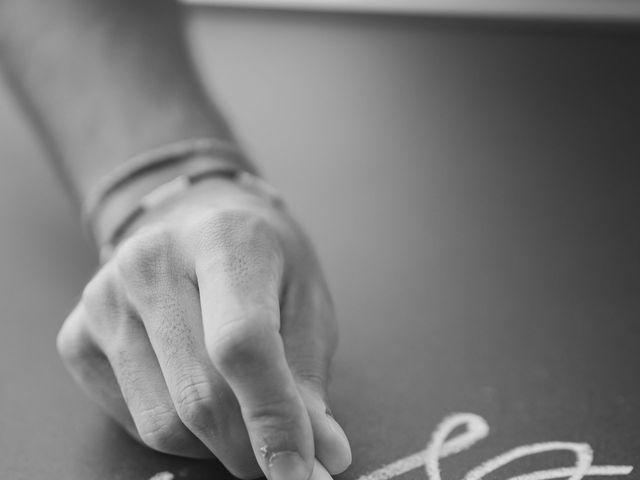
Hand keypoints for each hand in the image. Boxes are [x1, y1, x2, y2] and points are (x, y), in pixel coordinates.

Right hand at [56, 177, 351, 479]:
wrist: (193, 222)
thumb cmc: (262, 262)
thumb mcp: (305, 300)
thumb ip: (308, 377)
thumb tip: (322, 456)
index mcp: (222, 238)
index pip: (242, 344)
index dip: (274, 418)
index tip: (302, 472)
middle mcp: (149, 262)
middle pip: (200, 396)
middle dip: (250, 448)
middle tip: (285, 457)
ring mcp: (102, 300)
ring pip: (164, 425)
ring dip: (216, 446)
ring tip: (243, 415)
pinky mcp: (76, 337)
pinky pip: (133, 422)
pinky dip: (179, 436)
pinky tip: (197, 396)